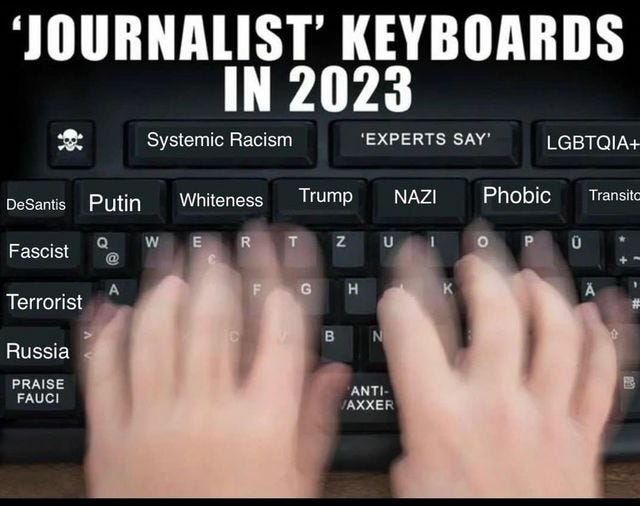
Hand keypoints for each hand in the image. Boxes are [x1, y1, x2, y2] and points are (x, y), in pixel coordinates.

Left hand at [79, 222, 350, 497]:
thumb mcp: (298, 480)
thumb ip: (316, 418)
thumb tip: (336, 370)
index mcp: (263, 420)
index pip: (279, 328)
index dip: (282, 277)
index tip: (282, 246)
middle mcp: (208, 410)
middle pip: (214, 318)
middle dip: (219, 268)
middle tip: (220, 239)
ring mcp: (154, 420)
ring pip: (157, 333)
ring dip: (164, 288)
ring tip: (173, 257)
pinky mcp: (111, 436)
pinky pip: (102, 373)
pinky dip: (105, 335)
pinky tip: (113, 308)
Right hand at [378, 225, 632, 497]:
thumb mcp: (409, 478)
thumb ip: (411, 422)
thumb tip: (415, 383)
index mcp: (441, 416)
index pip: (413, 329)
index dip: (402, 293)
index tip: (401, 278)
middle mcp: (497, 405)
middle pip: (496, 312)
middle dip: (482, 270)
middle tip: (474, 253)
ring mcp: (548, 415)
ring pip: (557, 329)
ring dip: (545, 286)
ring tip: (533, 260)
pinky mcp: (584, 434)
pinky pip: (604, 373)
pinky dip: (606, 334)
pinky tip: (598, 305)